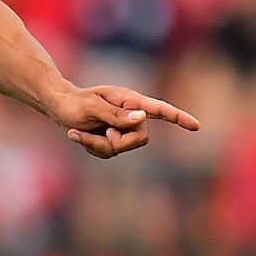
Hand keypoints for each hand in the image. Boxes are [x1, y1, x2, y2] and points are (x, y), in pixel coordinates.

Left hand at [50, 84, 199, 158]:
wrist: (59, 106)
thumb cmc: (75, 102)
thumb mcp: (92, 107)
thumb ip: (116, 114)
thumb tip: (143, 118)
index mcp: (131, 101)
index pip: (160, 110)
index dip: (178, 118)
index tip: (196, 126)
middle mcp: (131, 116)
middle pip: (140, 138)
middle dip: (117, 141)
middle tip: (98, 131)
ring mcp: (121, 129)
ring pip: (120, 149)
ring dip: (97, 144)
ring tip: (80, 130)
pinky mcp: (111, 141)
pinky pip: (107, 153)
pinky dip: (90, 147)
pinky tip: (77, 134)